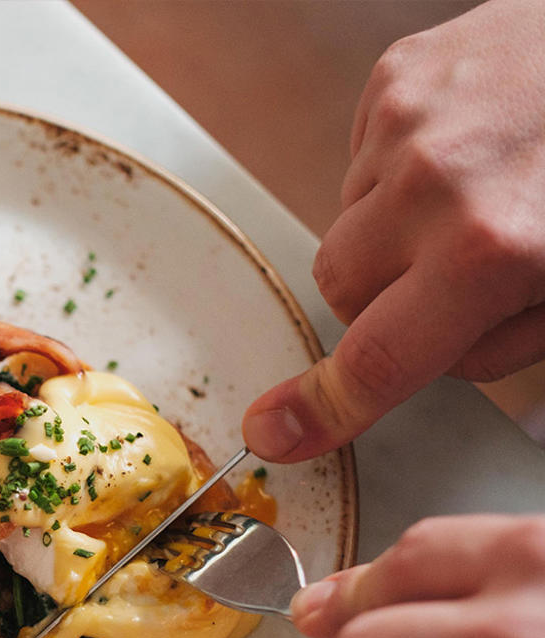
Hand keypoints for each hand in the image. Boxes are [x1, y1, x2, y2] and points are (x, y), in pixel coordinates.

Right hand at [244, 0, 544, 461]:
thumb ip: (493, 343)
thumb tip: (414, 364)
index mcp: (489, 252)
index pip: (375, 359)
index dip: (321, 409)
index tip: (275, 431)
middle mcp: (434, 185)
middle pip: (339, 286)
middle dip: (379, 297)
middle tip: (446, 275)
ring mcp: (406, 121)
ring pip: (349, 220)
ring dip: (395, 224)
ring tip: (477, 187)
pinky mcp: (397, 76)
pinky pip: (362, 158)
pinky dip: (401, 167)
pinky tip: (465, 146)